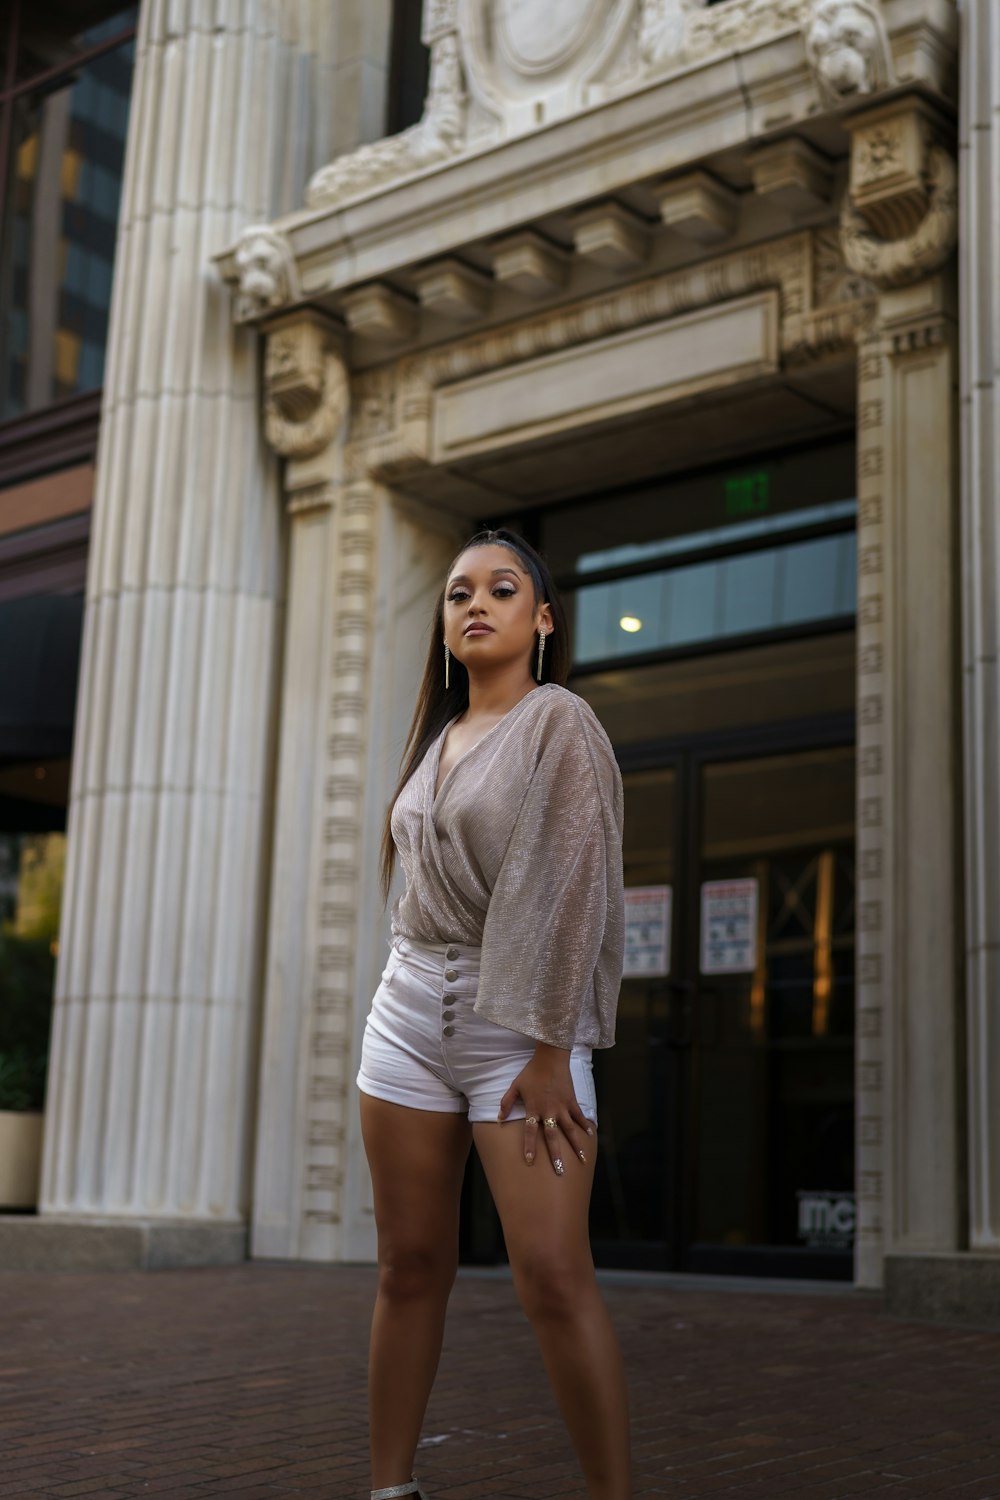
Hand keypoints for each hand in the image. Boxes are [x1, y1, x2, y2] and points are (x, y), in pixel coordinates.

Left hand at [497, 1042, 594, 1174]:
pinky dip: (585, 1126)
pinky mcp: (572, 1101)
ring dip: (576, 1146)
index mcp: (534, 1109)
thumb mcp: (515, 1086)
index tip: (529, 1161)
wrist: (550, 1058)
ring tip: (582, 1160)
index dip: (529, 1147)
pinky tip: (590, 1136)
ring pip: (570, 1130)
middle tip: (560, 1171)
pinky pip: (579, 1116)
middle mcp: (549, 1111)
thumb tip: (499, 1119)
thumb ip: (507, 1103)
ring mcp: (562, 1107)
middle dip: (556, 1155)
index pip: (530, 1132)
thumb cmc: (531, 1072)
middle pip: (552, 1137)